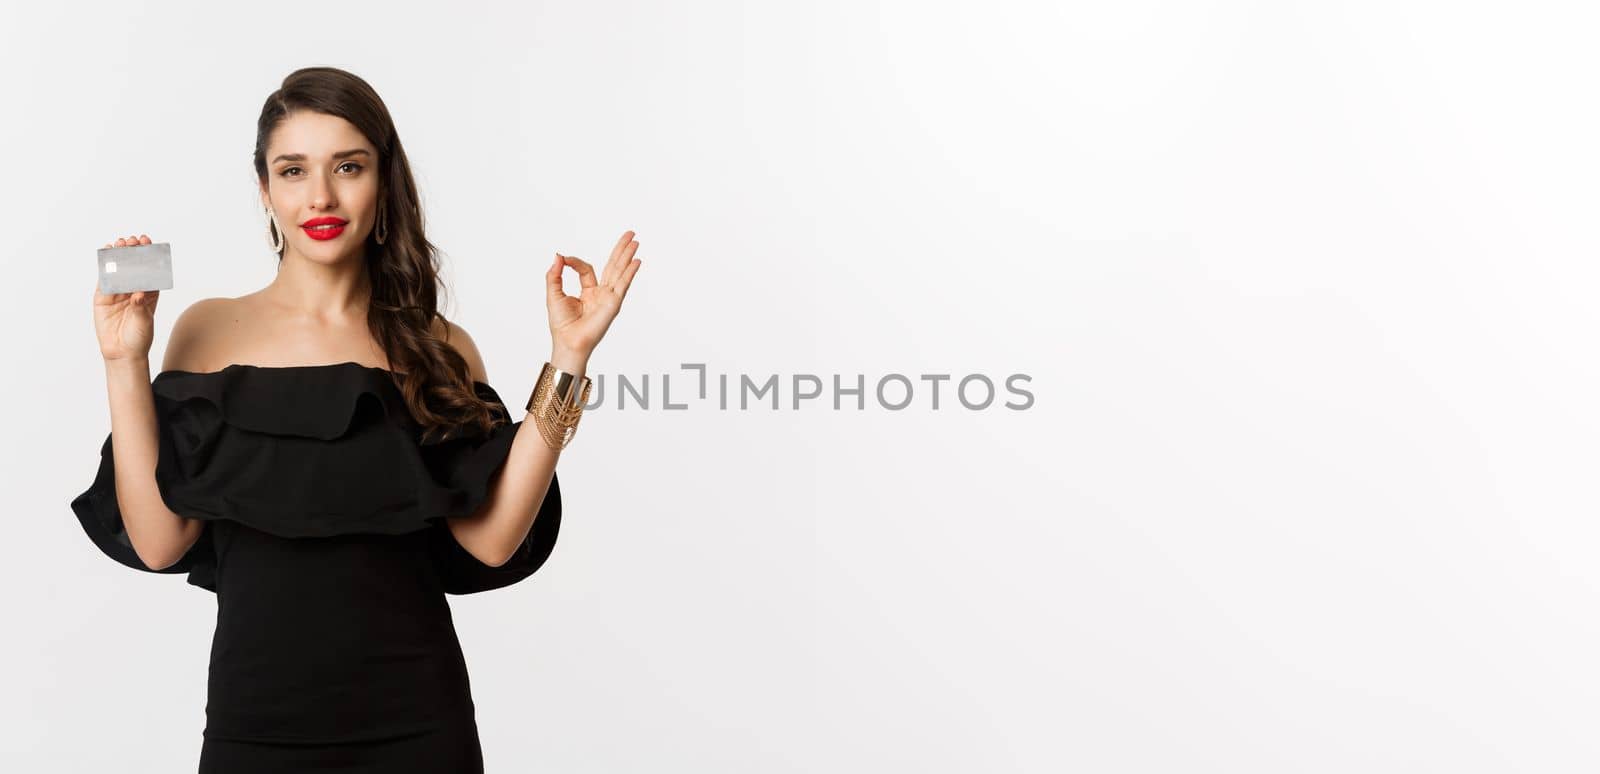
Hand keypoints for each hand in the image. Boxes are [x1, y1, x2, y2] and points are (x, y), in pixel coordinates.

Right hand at [93, 234, 160, 362]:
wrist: (121, 352)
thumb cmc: (138, 337)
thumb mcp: (144, 321)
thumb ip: (140, 306)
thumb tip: (138, 293)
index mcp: (148, 293)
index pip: (149, 270)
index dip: (148, 256)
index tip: (148, 243)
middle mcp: (133, 290)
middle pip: (133, 267)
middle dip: (133, 252)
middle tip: (133, 240)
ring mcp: (117, 293)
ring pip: (118, 270)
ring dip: (119, 256)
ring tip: (120, 243)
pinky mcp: (102, 297)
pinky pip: (104, 279)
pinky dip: (104, 267)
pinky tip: (106, 254)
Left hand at [546, 229, 642, 363]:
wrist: (568, 341)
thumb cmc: (561, 324)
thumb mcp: (554, 293)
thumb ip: (555, 274)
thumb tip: (559, 255)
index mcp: (588, 291)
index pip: (587, 269)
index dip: (575, 262)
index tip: (563, 259)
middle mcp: (601, 293)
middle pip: (613, 266)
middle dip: (621, 250)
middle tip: (630, 234)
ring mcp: (609, 298)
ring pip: (619, 272)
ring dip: (628, 256)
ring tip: (635, 241)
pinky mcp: (613, 303)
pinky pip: (623, 285)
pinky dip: (630, 273)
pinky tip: (636, 262)